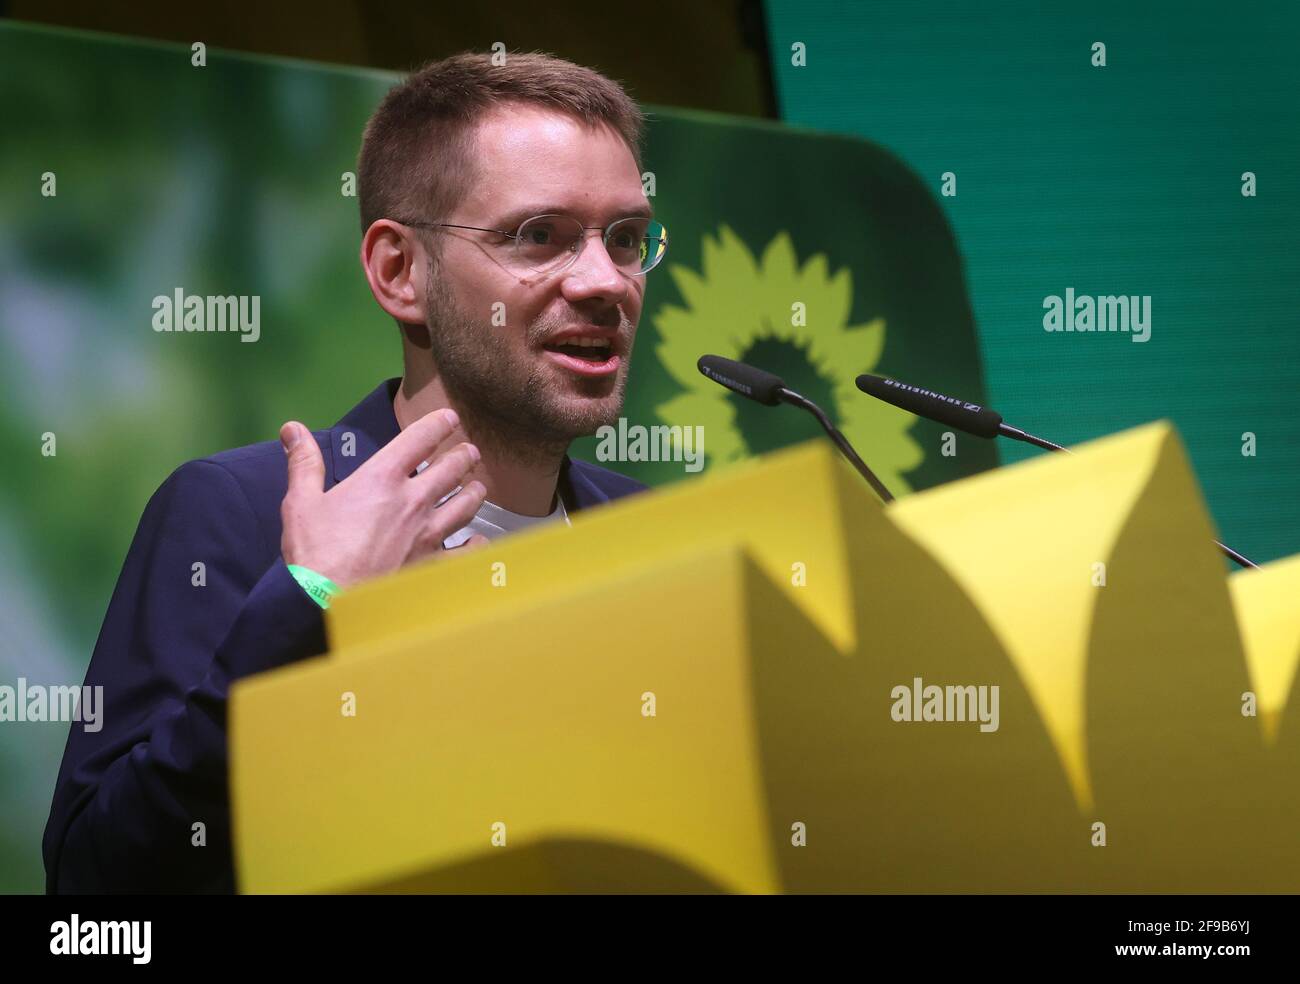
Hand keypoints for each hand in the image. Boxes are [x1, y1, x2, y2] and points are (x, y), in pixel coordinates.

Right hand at [278, 408, 487, 588]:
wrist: (328, 603)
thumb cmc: (315, 553)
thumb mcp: (302, 502)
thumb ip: (304, 463)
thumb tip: (292, 429)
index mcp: (383, 479)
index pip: (421, 438)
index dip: (439, 423)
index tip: (450, 418)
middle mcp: (414, 501)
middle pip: (453, 468)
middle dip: (464, 456)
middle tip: (470, 452)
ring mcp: (429, 534)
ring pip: (466, 504)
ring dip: (474, 492)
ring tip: (477, 487)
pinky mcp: (435, 564)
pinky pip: (468, 550)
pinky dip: (476, 543)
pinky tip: (477, 541)